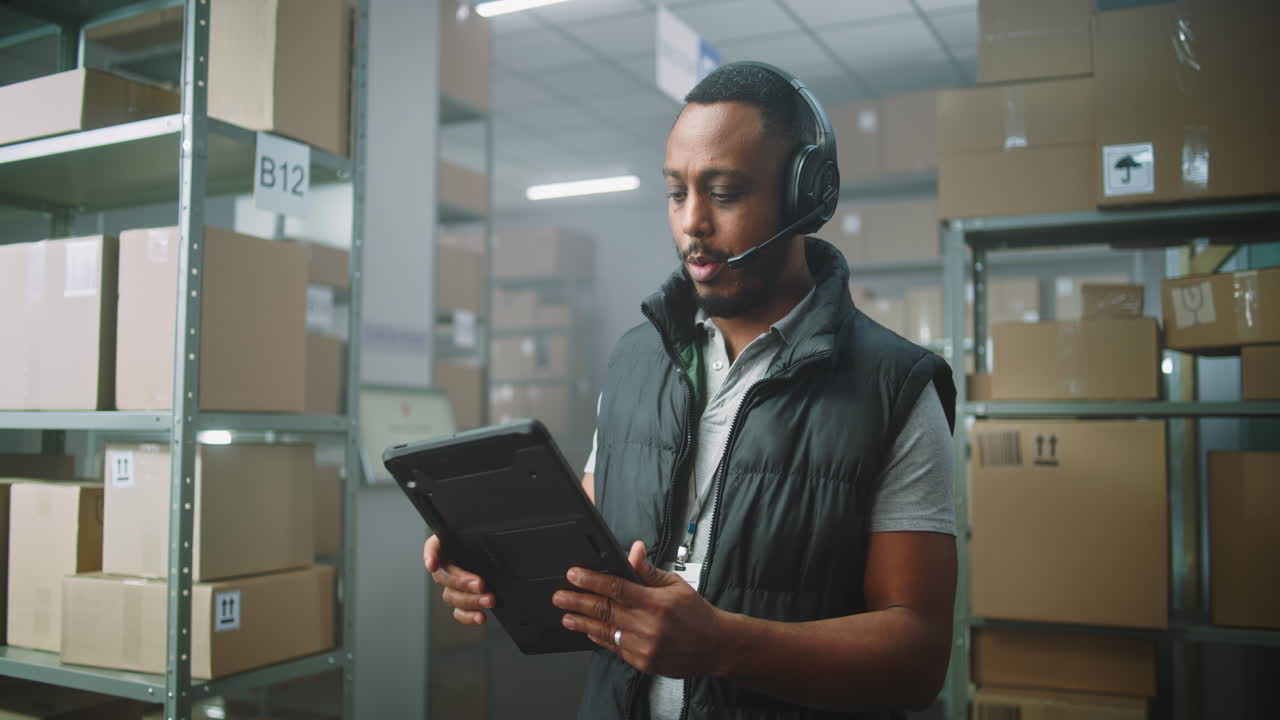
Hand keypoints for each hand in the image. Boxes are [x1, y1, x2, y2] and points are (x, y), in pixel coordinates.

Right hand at [424, 534, 494, 624]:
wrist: (497, 554)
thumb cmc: (485, 541)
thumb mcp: (481, 534)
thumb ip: (479, 531)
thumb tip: (488, 524)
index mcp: (447, 545)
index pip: (433, 546)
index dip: (431, 555)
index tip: (432, 563)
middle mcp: (446, 564)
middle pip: (444, 577)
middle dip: (462, 582)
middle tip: (480, 584)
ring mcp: (452, 584)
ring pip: (451, 596)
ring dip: (470, 600)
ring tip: (489, 600)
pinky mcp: (461, 599)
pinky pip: (458, 611)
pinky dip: (468, 616)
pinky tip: (480, 616)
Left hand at [552, 540, 730, 677]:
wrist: (715, 646)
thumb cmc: (696, 613)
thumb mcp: (675, 585)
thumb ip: (648, 571)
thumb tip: (633, 549)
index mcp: (655, 603)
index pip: (616, 588)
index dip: (591, 580)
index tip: (573, 575)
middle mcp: (647, 626)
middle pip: (604, 610)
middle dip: (578, 602)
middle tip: (559, 597)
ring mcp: (643, 647)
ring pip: (605, 632)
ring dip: (583, 623)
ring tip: (566, 617)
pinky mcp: (642, 662)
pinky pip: (615, 648)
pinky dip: (601, 638)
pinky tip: (589, 632)